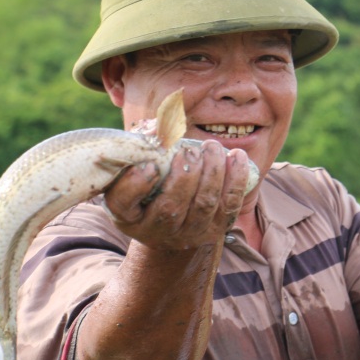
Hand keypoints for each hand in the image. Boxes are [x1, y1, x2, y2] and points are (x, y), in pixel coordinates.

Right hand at [103, 140, 252, 250]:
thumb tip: (158, 127)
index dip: (135, 185)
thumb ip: (143, 149)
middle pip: (170, 207)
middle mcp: (156, 230)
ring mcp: (189, 233)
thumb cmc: (150, 188)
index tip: (149, 166)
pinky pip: (231, 205)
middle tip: (190, 152)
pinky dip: (236, 179)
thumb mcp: (137, 172)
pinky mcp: (216, 229)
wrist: (172, 228)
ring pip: (203, 205)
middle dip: (184, 175)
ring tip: (211, 147)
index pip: (122, 203)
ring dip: (212, 172)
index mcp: (128, 215)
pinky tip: (237, 156)